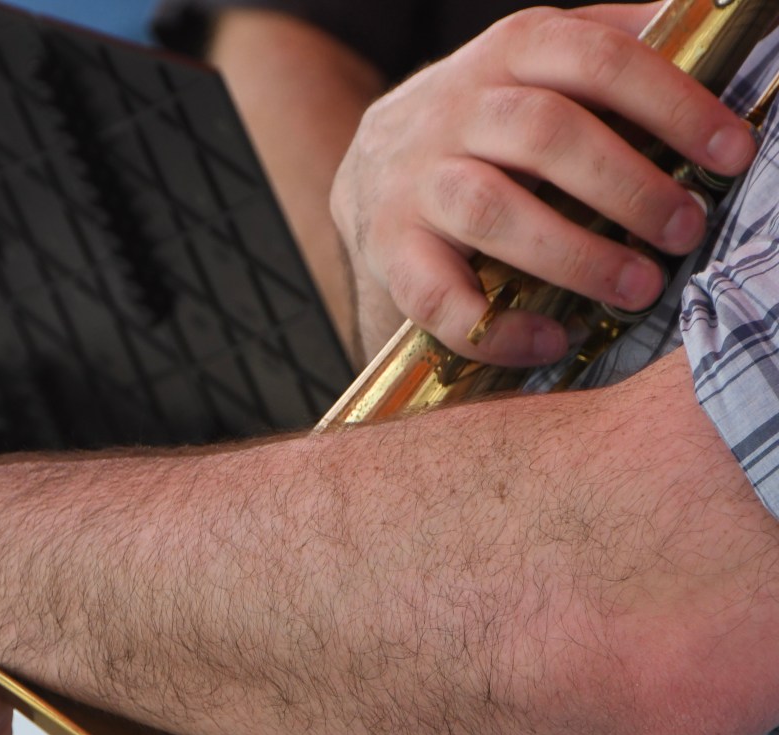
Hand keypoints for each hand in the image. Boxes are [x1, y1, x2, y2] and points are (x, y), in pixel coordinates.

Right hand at [331, 2, 758, 363]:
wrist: (366, 172)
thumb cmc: (477, 126)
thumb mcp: (531, 66)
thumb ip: (602, 46)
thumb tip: (705, 26)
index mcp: (505, 55)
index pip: (595, 60)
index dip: (669, 104)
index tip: (730, 153)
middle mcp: (452, 113)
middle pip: (543, 135)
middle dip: (627, 187)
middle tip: (684, 232)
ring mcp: (415, 185)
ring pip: (491, 212)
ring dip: (574, 255)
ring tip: (638, 289)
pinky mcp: (390, 251)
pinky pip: (439, 296)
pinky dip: (497, 328)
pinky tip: (550, 340)